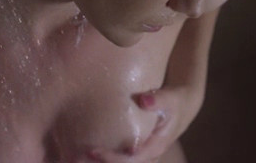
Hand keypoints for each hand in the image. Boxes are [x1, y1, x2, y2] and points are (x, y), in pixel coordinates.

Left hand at [84, 86, 199, 162]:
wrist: (181, 107)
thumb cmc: (174, 102)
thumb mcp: (171, 99)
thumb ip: (158, 99)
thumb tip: (143, 100)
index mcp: (155, 146)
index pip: (131, 159)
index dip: (111, 159)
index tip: (92, 151)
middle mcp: (149, 156)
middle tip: (74, 159)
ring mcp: (143, 156)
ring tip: (73, 160)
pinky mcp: (136, 152)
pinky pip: (120, 161)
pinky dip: (105, 160)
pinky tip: (85, 155)